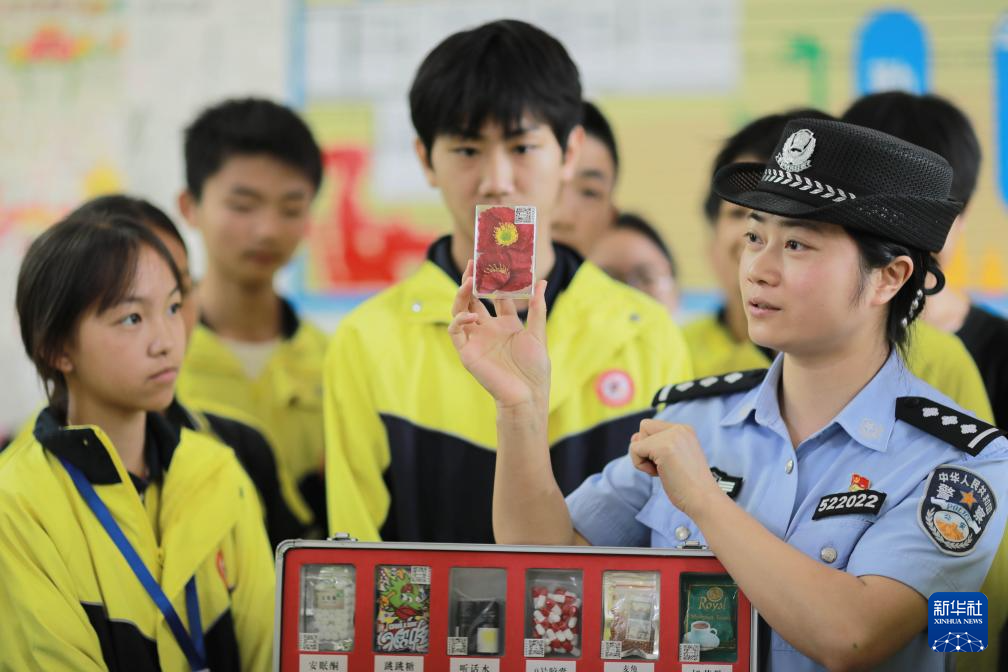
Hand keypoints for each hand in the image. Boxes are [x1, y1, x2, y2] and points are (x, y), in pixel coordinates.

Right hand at [449, 260, 549, 408]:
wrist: (527, 395)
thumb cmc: (535, 368)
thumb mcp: (538, 333)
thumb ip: (537, 308)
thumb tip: (541, 281)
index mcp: (506, 324)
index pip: (495, 296)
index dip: (494, 279)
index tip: (493, 261)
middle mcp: (488, 329)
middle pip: (474, 299)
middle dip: (472, 280)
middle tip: (473, 262)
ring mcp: (476, 339)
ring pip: (460, 310)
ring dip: (462, 295)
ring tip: (468, 281)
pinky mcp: (467, 352)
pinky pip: (456, 331)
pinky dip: (460, 320)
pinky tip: (471, 316)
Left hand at [629, 419, 721, 516]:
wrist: (704, 499)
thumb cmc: (688, 486)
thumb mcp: (674, 458)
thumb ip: (657, 444)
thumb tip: (634, 438)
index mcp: (684, 430)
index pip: (653, 427)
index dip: (652, 446)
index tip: (668, 462)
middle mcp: (679, 429)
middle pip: (644, 428)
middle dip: (646, 449)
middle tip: (664, 466)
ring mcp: (672, 436)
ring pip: (637, 440)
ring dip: (644, 459)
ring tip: (664, 471)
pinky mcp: (662, 447)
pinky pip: (634, 450)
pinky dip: (640, 465)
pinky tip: (659, 474)